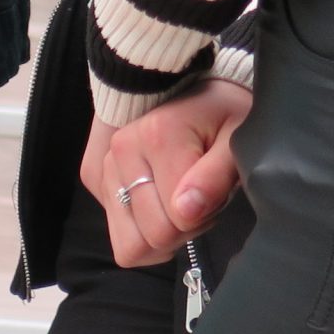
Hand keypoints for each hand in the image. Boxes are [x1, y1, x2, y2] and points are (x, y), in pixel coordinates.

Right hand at [79, 80, 251, 266]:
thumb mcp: (236, 139)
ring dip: (161, 236)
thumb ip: (215, 175)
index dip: (205, 216)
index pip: (177, 221)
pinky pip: (120, 239)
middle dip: (184, 227)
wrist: (191, 87)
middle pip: (153, 236)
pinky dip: (143, 234)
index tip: (214, 190)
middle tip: (200, 197)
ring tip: (179, 203)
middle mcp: (122, 150)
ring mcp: (106, 166)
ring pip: (130, 246)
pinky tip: (160, 206)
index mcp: (157, 135)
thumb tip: (186, 211)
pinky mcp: (97, 179)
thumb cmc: (221, 114)